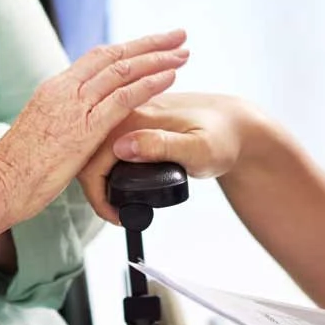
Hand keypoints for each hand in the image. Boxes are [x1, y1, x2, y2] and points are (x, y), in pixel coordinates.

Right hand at [0, 30, 189, 225]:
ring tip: (183, 53)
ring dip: (157, 59)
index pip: (97, 58)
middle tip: (178, 35)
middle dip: (149, 44)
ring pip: (122, 70)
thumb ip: (60, 121)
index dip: (128, 49)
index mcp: (55, 89)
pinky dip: (149, 84)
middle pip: (114, 55)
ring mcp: (73, 106)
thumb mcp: (40, 134)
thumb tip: (74, 122)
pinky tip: (170, 76)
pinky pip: (122, 98)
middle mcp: (65, 89)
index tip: (152, 44)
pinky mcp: (83, 127)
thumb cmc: (16, 169)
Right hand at [78, 93, 252, 223]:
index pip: (93, 154)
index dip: (96, 191)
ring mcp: (130, 113)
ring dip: (96, 176)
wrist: (236, 125)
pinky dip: (104, 165)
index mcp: (137, 115)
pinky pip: (106, 141)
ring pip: (94, 146)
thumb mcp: (198, 148)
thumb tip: (123, 147)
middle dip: (92, 186)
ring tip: (113, 202)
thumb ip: (161, 146)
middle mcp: (129, 110)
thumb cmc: (223, 138)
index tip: (114, 214)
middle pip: (87, 150)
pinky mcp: (135, 120)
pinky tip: (116, 182)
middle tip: (112, 213)